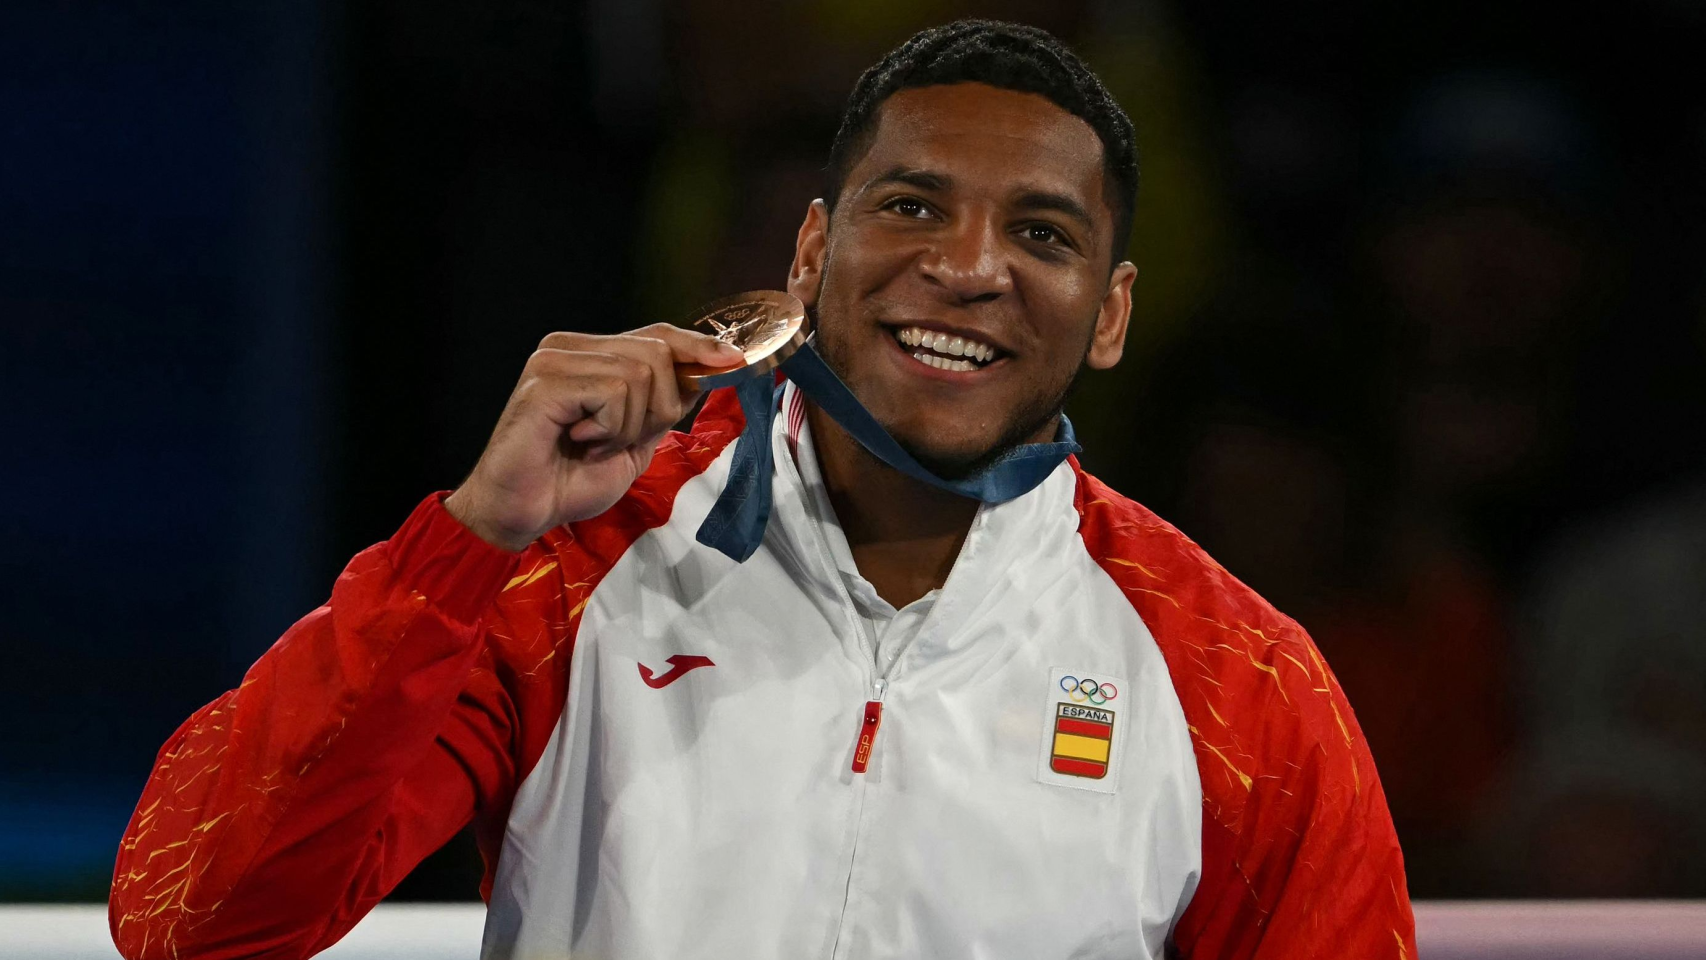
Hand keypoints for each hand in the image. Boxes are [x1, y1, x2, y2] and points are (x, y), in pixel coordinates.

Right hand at [444, 324, 743, 551]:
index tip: (732, 361)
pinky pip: (613, 392)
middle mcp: (568, 347)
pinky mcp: (545, 381)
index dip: (697, 347)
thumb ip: (665, 404)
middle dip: (659, 407)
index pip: (656, 334)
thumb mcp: (635, 439)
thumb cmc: (568, 480)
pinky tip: (578, 441)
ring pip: (640, 374)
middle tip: (618, 440)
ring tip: (592, 443)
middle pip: (657, 353)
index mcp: (588, 354)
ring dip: (629, 424)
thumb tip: (710, 372)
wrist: (521, 512)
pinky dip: (609, 428)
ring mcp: (553, 359)